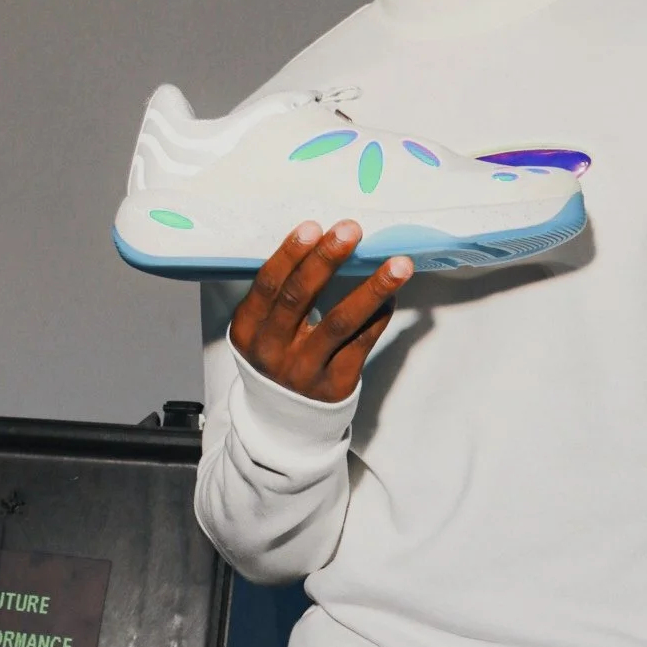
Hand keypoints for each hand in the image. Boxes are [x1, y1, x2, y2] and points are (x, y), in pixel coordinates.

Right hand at [230, 220, 412, 404]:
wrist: (285, 420)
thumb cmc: (278, 357)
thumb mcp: (264, 329)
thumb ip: (285, 294)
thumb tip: (328, 244)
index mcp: (248, 329)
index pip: (268, 285)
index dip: (290, 255)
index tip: (313, 227)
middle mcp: (272, 350)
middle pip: (299, 297)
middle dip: (326, 259)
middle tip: (351, 230)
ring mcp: (304, 369)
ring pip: (340, 321)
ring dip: (372, 288)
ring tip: (398, 264)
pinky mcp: (335, 384)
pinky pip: (361, 343)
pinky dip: (379, 316)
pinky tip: (392, 296)